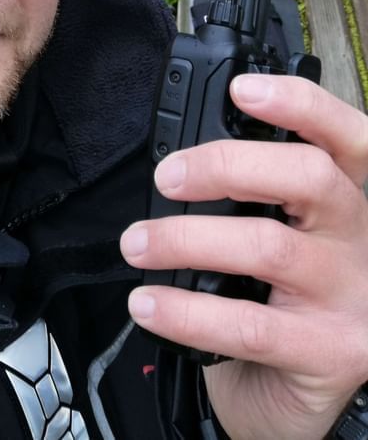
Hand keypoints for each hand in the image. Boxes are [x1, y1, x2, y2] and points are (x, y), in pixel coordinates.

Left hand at [120, 74, 367, 438]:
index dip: (300, 105)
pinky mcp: (329, 352)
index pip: (345, 136)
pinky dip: (186, 312)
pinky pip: (249, 326)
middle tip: (167, 177)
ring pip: (268, 247)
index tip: (243, 90)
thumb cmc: (274, 296)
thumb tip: (176, 160)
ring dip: (185, 239)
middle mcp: (358, 239)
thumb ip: (249, 192)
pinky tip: (148, 303)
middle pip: (310, 177)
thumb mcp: (275, 232)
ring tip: (138, 244)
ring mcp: (349, 296)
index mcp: (346, 198)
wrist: (290, 393)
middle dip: (227, 165)